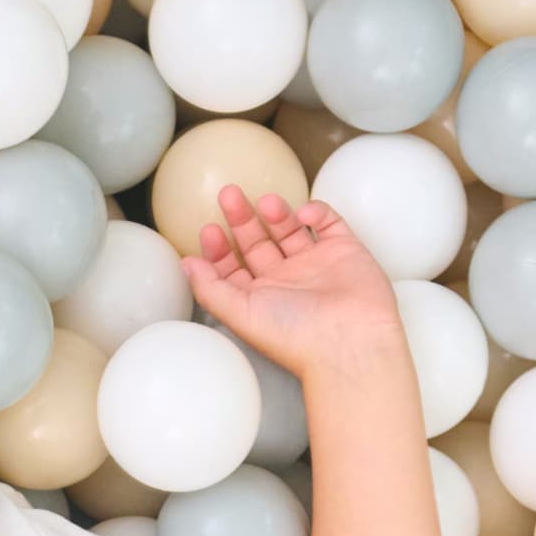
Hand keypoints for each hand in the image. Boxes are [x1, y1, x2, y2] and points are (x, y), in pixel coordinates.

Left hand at [183, 186, 405, 383]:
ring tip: (266, 202)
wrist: (349, 341)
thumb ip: (210, 288)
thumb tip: (186, 265)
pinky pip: (328, 222)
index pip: (235, 267)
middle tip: (228, 195)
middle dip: (242, 219)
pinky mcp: (345, 251)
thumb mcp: (240, 313)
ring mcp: (317, 264)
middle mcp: (288, 281)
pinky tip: (304, 213)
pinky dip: (316, 211)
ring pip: (291, 229)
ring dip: (276, 212)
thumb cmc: (294, 335)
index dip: (220, 249)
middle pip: (259, 242)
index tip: (209, 229)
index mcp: (262, 298)